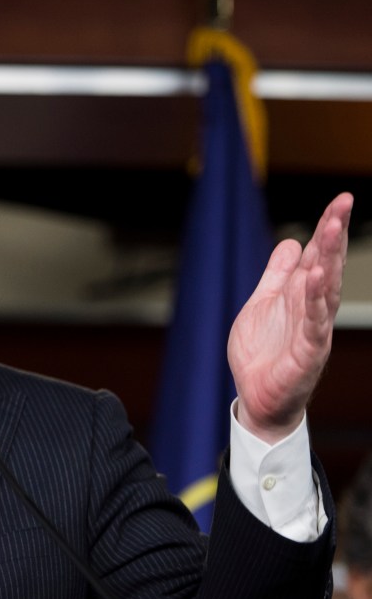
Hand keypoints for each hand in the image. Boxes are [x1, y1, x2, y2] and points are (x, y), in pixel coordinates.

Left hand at [228, 192, 352, 442]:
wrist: (256, 398)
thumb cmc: (262, 354)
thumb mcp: (261, 304)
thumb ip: (276, 276)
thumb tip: (292, 243)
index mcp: (300, 296)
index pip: (318, 257)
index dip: (329, 229)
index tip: (341, 201)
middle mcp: (312, 309)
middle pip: (326, 266)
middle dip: (334, 235)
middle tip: (343, 204)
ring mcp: (312, 330)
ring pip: (325, 290)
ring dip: (328, 260)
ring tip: (331, 230)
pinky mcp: (307, 353)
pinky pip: (314, 323)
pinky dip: (315, 300)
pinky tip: (316, 278)